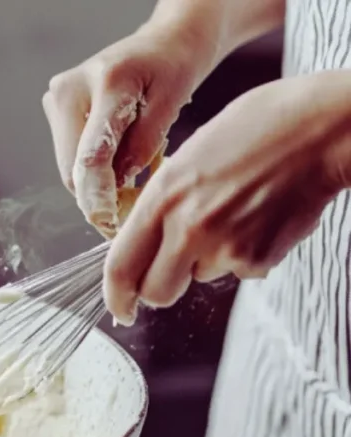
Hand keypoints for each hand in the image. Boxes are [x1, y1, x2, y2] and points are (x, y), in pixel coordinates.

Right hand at [43, 16, 220, 233]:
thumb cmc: (173, 68)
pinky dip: (92, 171)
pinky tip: (117, 167)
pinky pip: (70, 157)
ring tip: (128, 184)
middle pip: (72, 168)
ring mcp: (56, 99)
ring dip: (95, 185)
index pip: (91, 155)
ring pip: (68, 167)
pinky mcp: (55, 109)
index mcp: (105, 83)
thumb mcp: (172, 104)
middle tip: (127, 214)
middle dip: (98, 195)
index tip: (108, 222)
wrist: (161, 43)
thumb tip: (119, 183)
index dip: (97, 195)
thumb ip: (143, 145)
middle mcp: (69, 89)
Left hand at [103, 71, 350, 323]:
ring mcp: (225, 246)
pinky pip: (240, 270)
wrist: (323, 128)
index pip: (120, 266)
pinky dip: (246, 254)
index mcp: (162, 197)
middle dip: (160, 289)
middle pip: (157, 291)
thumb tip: (147, 236)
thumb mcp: (189, 155)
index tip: (119, 307)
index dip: (115, 296)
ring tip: (234, 215)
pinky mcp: (259, 258)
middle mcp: (187, 227)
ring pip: (200, 277)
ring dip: (208, 260)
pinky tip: (260, 218)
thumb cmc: (260, 127)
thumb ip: (164, 200)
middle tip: (171, 275)